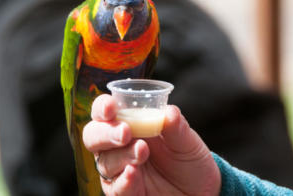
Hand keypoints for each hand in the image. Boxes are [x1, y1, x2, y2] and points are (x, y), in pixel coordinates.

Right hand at [83, 94, 220, 195]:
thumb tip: (169, 111)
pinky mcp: (124, 193)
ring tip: (142, 151)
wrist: (199, 191)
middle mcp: (117, 146)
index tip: (111, 106)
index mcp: (128, 124)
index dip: (102, 107)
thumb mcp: (187, 142)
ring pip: (105, 162)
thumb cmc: (188, 161)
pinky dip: (124, 180)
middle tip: (125, 132)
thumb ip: (177, 127)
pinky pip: (116, 187)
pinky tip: (133, 172)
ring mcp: (118, 171)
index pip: (105, 112)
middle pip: (93, 136)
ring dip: (121, 155)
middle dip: (106, 132)